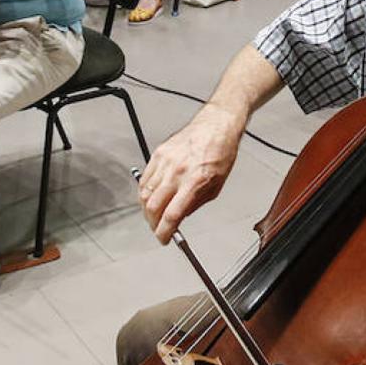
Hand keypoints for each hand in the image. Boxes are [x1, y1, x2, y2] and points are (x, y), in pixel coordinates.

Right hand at [138, 104, 244, 242]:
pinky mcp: (158, 154)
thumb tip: (180, 217)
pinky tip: (151, 197)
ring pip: (144, 194)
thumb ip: (196, 203)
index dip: (165, 232)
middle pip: (153, 207)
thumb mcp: (216, 185)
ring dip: (147, 210)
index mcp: (194, 181)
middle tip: (158, 229)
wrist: (216, 126)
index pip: (172, 215)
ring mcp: (165, 162)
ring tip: (154, 215)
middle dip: (153, 224)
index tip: (164, 239)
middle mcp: (177, 172)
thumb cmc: (221, 151)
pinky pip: (144, 178)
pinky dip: (144, 192)